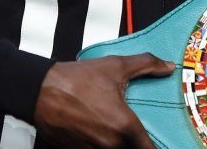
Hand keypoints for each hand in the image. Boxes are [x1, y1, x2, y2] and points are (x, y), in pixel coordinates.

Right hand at [33, 53, 174, 147]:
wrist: (39, 91)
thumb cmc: (76, 80)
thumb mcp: (116, 66)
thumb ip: (147, 65)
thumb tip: (167, 67)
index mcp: (124, 127)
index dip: (155, 147)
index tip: (158, 142)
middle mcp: (109, 145)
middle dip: (136, 144)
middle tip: (137, 134)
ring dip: (118, 145)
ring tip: (114, 130)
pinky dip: (100, 146)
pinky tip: (99, 133)